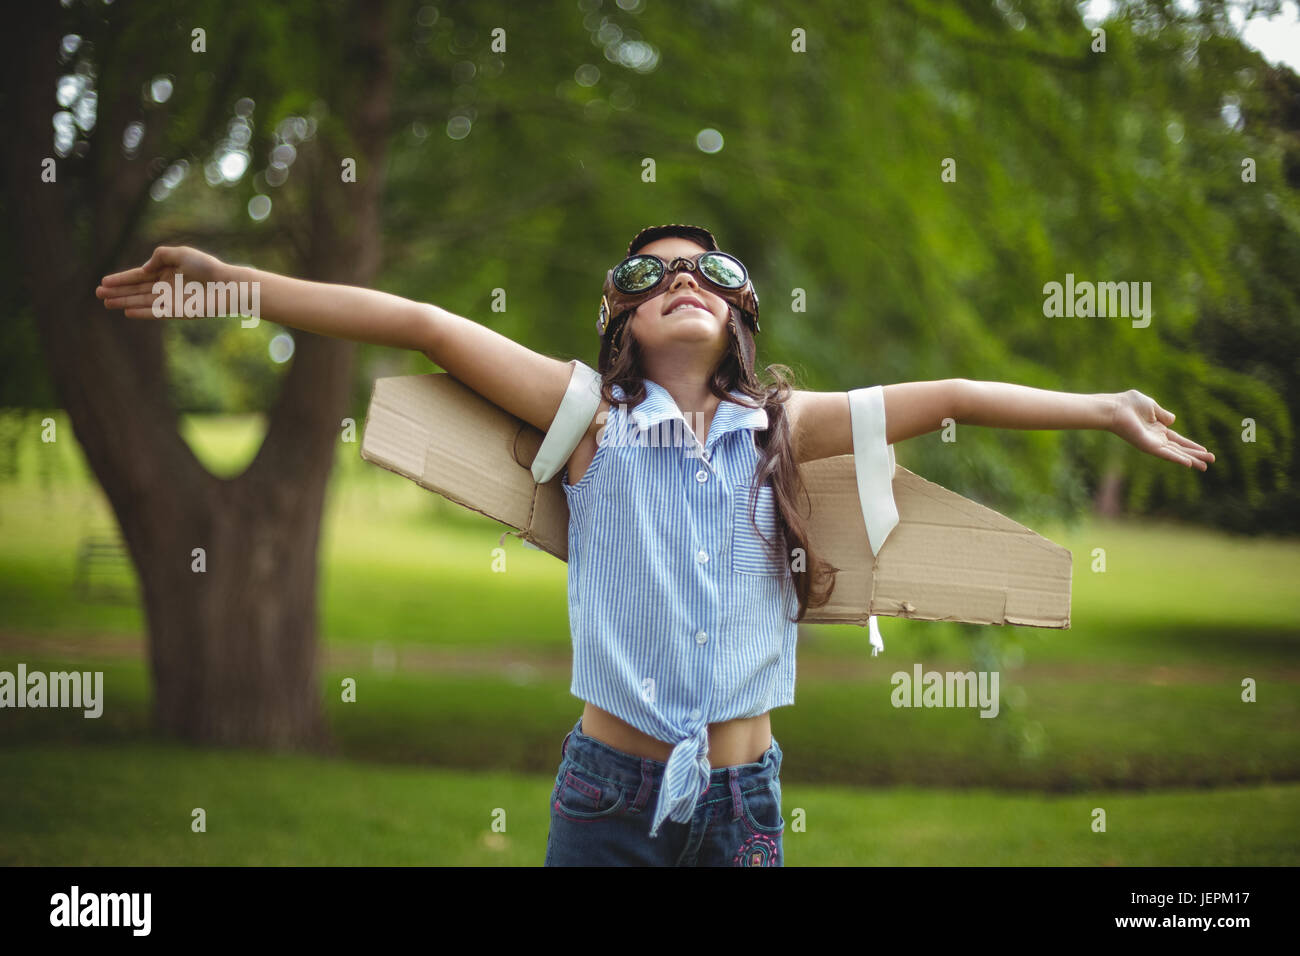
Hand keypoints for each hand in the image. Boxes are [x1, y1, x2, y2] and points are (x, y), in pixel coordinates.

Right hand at [96, 245, 226, 317]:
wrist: (228, 285)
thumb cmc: (208, 268)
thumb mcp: (182, 253)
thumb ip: (160, 256)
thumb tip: (144, 269)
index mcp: (167, 271)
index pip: (138, 276)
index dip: (121, 279)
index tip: (104, 281)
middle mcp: (166, 286)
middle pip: (137, 290)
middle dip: (118, 292)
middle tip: (98, 294)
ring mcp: (171, 300)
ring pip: (142, 301)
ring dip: (124, 302)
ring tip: (106, 303)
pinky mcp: (178, 312)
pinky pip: (156, 312)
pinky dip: (142, 312)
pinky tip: (127, 312)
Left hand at [1109, 389, 1214, 470]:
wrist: (1116, 408)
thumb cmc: (1130, 404)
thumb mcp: (1153, 406)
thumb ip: (1164, 414)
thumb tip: (1173, 420)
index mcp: (1158, 429)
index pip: (1178, 440)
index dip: (1191, 445)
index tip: (1205, 450)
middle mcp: (1156, 439)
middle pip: (1180, 449)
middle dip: (1196, 455)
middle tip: (1211, 462)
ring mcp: (1153, 444)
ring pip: (1176, 454)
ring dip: (1191, 460)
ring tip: (1205, 466)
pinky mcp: (1148, 447)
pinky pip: (1166, 454)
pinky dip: (1177, 459)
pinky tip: (1189, 464)